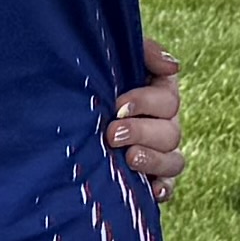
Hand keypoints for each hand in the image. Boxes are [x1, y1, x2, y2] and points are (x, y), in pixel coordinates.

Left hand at [108, 36, 186, 192]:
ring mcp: (160, 153)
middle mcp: (165, 124)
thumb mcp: (116, 54)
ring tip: (128, 157)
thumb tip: (173, 66)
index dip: (146, 103)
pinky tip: (152, 189)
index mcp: (161, 94)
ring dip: (153, 160)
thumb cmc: (94, 73)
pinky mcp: (151, 177)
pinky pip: (168, 186)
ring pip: (174, 160)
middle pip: (171, 133)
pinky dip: (164, 188)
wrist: (65, 100)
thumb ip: (145, 51)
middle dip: (142, 132)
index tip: (117, 105)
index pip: (168, 101)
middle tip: (112, 134)